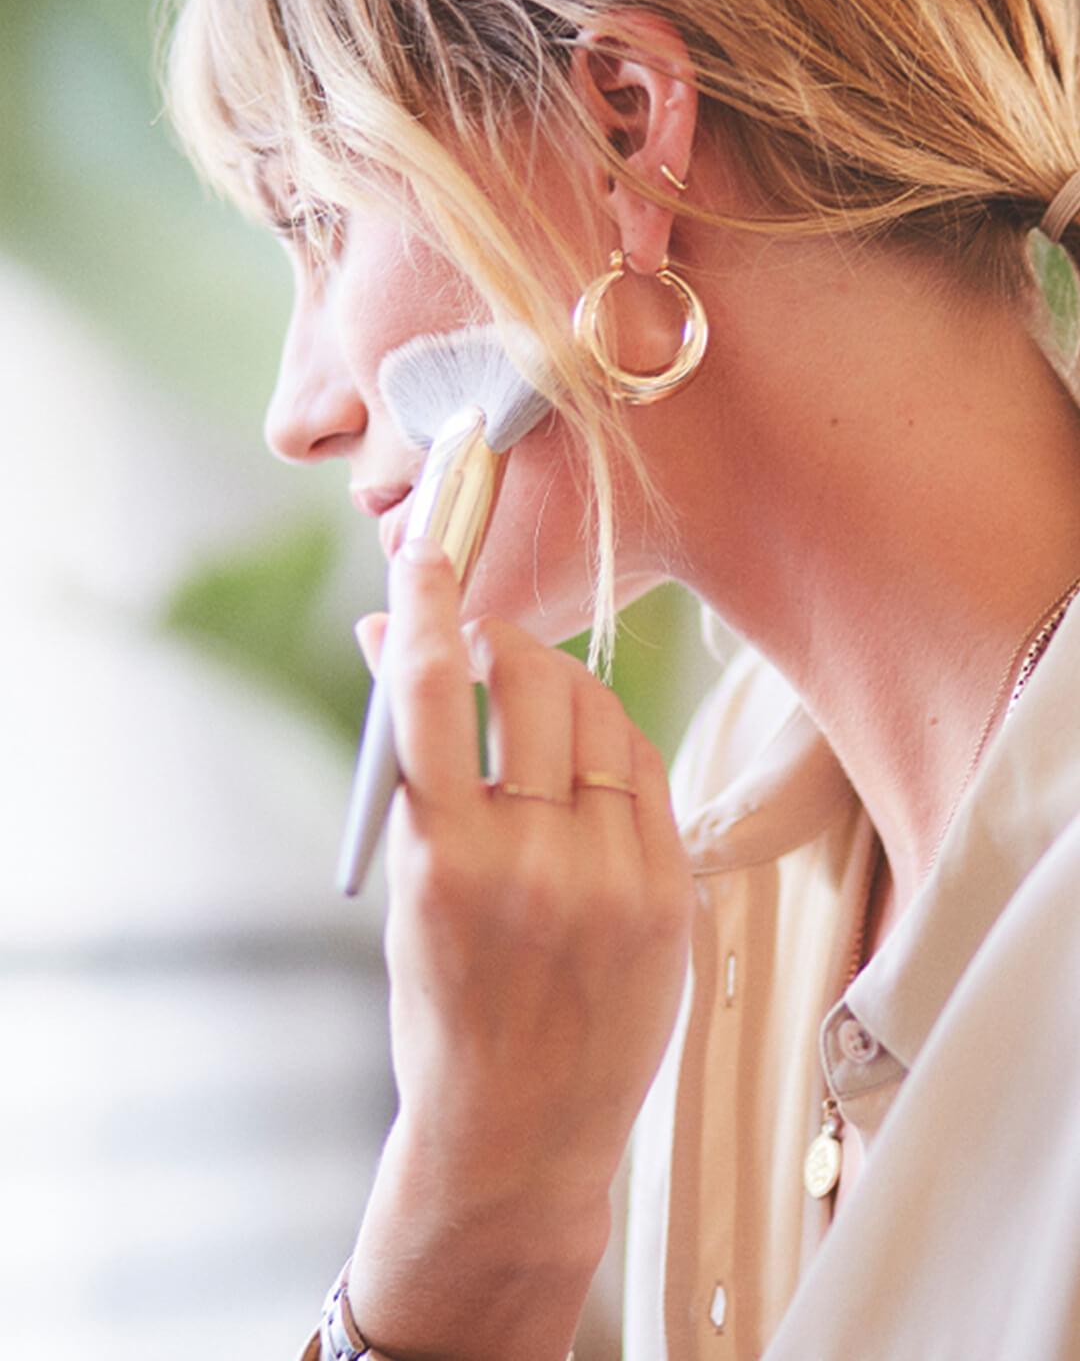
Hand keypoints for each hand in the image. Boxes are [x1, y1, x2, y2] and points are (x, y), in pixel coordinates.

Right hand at [349, 536, 692, 1360]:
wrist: (519, 1131)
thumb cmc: (442, 1006)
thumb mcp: (405, 891)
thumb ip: (410, 768)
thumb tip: (392, 646)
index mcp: (444, 862)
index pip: (435, 697)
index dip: (431, 611)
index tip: (427, 554)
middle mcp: (535, 863)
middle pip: (535, 685)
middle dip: (505, 643)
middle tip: (487, 641)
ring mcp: (613, 880)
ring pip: (600, 715)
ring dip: (559, 683)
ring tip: (533, 696)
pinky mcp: (670, 896)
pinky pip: (646, 771)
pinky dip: (609, 742)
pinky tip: (586, 754)